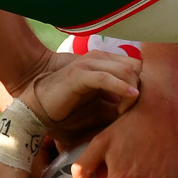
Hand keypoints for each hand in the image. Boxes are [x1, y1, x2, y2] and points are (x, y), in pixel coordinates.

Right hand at [19, 50, 140, 142]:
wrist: (36, 109)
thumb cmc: (68, 112)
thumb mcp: (100, 112)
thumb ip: (118, 109)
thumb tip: (140, 117)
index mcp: (106, 65)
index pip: (137, 68)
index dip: (141, 87)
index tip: (134, 110)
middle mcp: (101, 60)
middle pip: (136, 68)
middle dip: (140, 89)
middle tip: (129, 112)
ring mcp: (90, 65)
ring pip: (126, 70)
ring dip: (131, 91)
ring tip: (123, 112)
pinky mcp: (80, 74)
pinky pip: (107, 77)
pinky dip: (121, 86)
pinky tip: (130, 96)